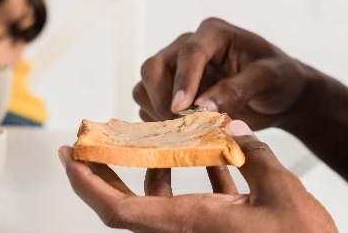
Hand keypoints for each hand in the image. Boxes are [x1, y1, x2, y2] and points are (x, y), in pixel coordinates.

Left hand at [60, 121, 336, 232]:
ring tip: (150, 133)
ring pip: (159, 200)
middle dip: (104, 171)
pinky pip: (192, 201)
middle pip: (126, 204)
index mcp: (189, 224)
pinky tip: (209, 150)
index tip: (69, 155)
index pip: (117, 209)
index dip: (86, 183)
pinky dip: (190, 175)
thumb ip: (250, 152)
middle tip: (93, 139)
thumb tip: (229, 124)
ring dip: (149, 167)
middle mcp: (186, 231)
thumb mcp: (278, 188)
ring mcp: (201, 232)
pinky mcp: (221, 229)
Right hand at [133, 18, 307, 128]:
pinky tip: (181, 134)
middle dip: (162, 98)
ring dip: (157, 111)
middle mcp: (188, 46)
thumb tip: (202, 107)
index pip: (189, 52)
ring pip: (145, 86)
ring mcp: (176, 69)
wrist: (279, 95)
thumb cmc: (279, 79)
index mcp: (213, 34)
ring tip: (184, 132)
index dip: (183, 81)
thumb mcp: (268, 79)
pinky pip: (149, 104)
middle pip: (154, 67)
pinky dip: (157, 121)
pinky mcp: (171, 91)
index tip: (181, 109)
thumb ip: (237, 89)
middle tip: (182, 127)